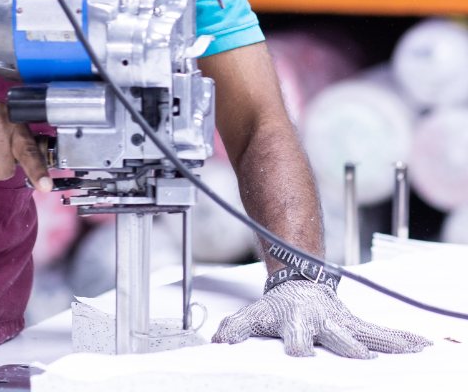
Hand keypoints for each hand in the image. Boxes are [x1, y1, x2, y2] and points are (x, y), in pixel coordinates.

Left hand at [212, 280, 432, 358]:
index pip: (296, 339)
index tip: (300, 355)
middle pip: (336, 337)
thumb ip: (236, 328)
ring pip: (365, 334)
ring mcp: (341, 322)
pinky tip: (421, 345)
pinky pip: (380, 332)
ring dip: (385, 344)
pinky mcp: (355, 324)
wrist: (299, 279)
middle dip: (348, 347)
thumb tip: (218, 342)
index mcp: (296, 323)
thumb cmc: (279, 305)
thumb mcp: (255, 314)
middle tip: (362, 360)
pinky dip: (401, 338)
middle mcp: (322, 322)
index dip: (297, 346)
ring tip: (410, 351)